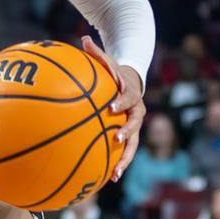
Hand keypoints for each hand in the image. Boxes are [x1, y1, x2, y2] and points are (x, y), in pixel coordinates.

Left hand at [80, 35, 145, 181]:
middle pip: (135, 125)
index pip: (128, 98)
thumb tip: (84, 39)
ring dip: (125, 160)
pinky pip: (123, 152)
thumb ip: (97, 54)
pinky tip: (106, 179)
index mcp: (131, 94)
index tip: (111, 108)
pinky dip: (116, 164)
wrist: (131, 83)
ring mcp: (133, 126)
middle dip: (126, 134)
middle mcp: (136, 112)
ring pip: (132, 145)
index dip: (122, 103)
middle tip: (116, 140)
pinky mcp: (128, 136)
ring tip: (114, 174)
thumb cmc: (114, 73)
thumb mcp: (107, 62)